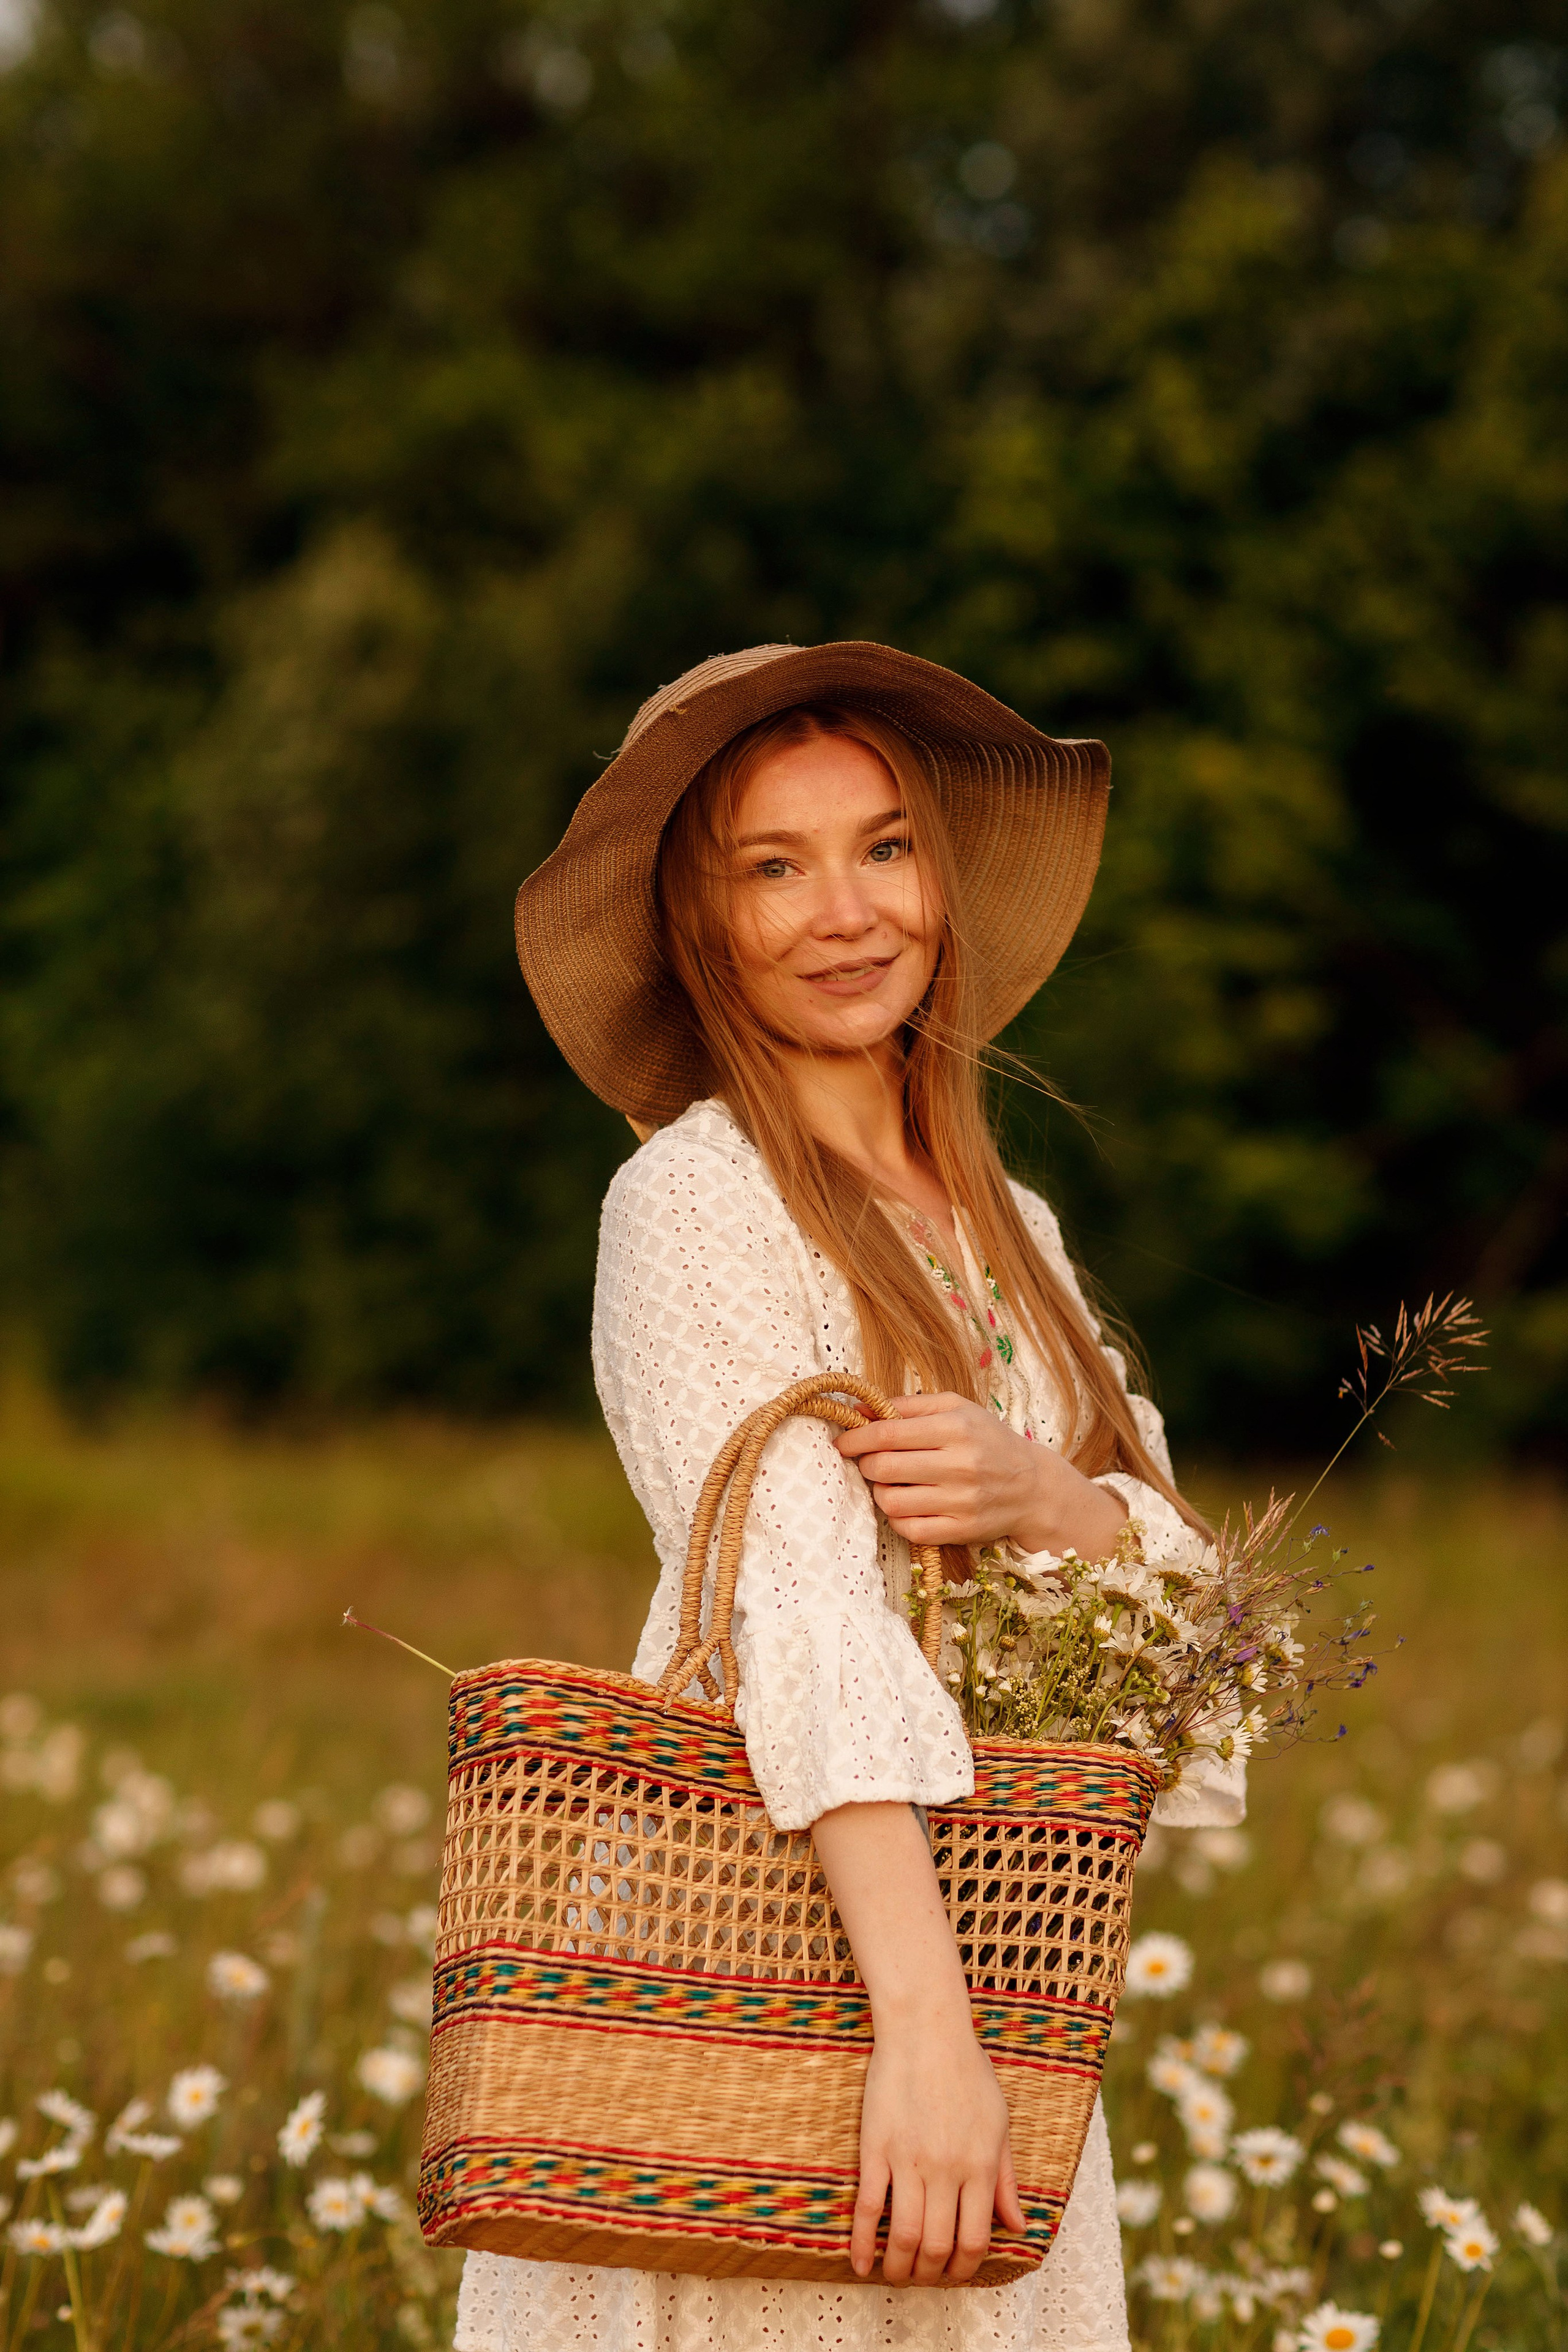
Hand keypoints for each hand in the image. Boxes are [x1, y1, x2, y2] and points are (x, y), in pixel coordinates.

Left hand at [834, 1390, 1127, 1560]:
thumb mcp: (956, 1409)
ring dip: (881, 1492)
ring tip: (892, 1483)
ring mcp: (960, 1500)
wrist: (1034, 1487)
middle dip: (867, 1464)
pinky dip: (898, 1518)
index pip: (887, 1434)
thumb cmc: (988, 1440)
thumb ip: (907, 1405)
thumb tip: (858, 1408)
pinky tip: (908, 1505)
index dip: (856, 1438)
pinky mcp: (960, 1530)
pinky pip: (908, 1529)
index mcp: (955, 1428)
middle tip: (872, 1462)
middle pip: (883, 1467)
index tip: (843, 1442)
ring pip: (890, 1501)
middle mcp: (959, 1464)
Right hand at [852, 2010, 1025, 2284]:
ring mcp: (909, 2161)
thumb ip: (1006, 2179)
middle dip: (930, 2274)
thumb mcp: (999, 2123)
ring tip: (895, 2275)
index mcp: (980, 2166)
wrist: (925, 2029)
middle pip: (937, 2246)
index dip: (963, 2268)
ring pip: (903, 2236)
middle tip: (923, 2277)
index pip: (975, 2239)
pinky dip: (863, 2243)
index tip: (954, 2274)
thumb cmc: (967, 2071)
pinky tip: (861, 2263)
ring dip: (899, 2268)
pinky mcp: (876, 2148)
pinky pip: (867, 2207)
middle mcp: (946, 2170)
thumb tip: (1017, 2226)